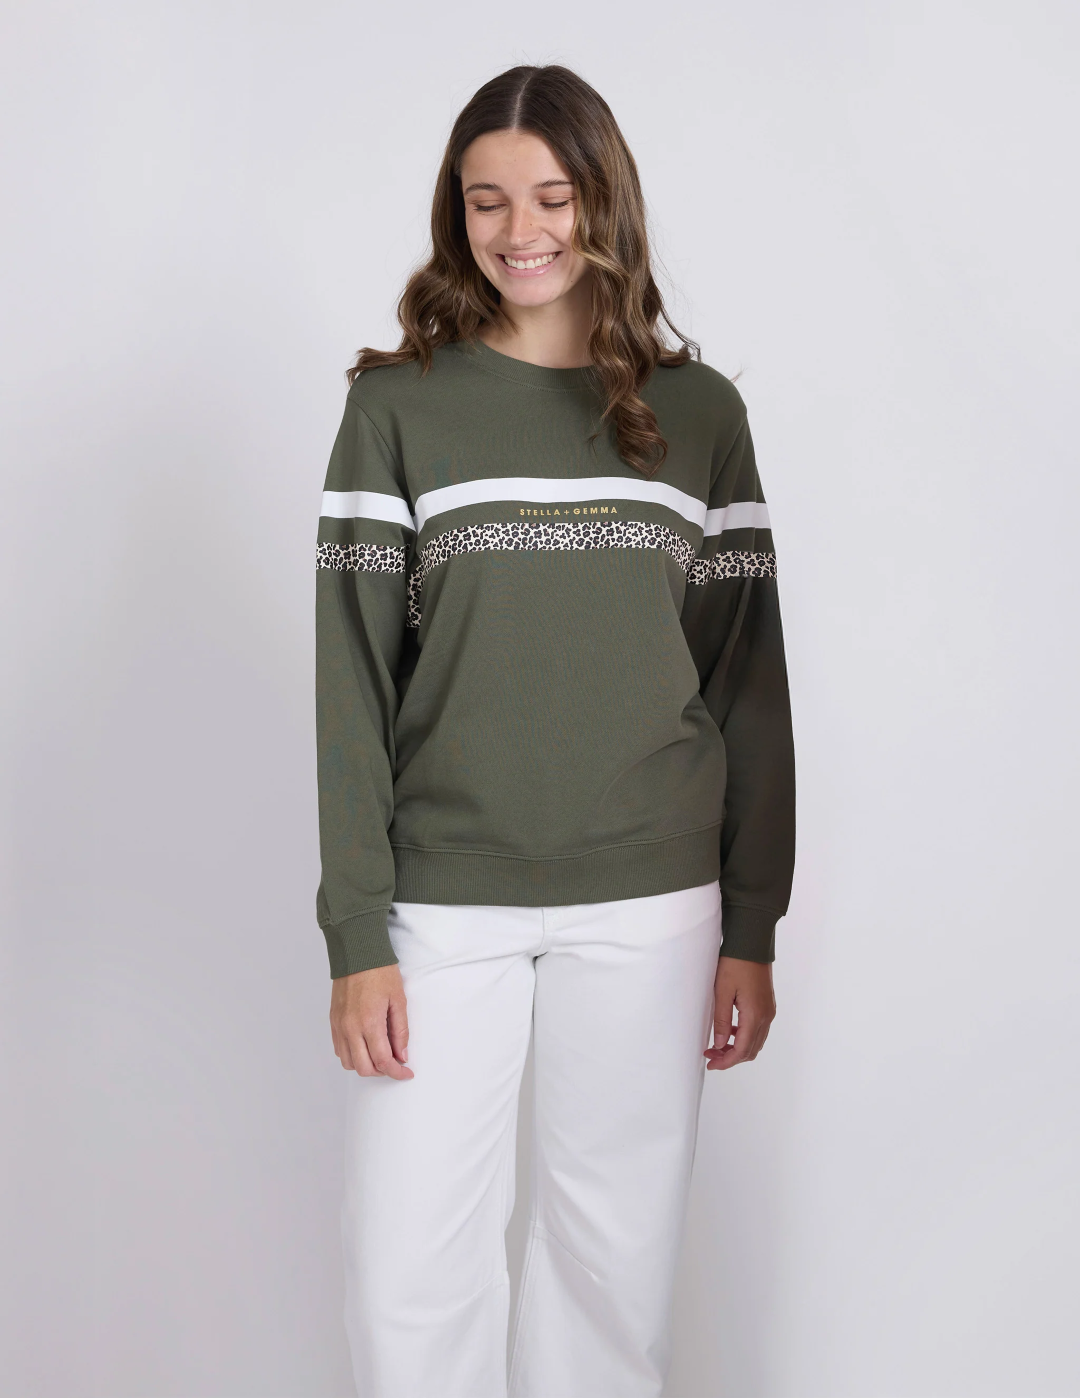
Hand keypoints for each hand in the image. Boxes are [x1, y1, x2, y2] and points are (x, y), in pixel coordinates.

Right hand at [330, 964, 412, 1078]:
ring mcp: (339, 1025)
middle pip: (364, 1068)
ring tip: (380, 1055)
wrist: (357, 953)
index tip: (406, 1073)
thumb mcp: (398, 999)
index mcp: (369, 1022)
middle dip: (382, 1072)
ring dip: (365, 1065)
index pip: (382, 1061)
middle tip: (394, 1064)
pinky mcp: (333, 1021)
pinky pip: (339, 1049)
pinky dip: (352, 1055)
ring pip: (349, 1062)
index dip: (396, 1072)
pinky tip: (364, 1046)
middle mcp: (350, 1028)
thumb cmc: (379, 972)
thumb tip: (402, 1054)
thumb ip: (400, 1030)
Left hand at [705, 955, 775, 1070]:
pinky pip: (758, 1030)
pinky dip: (744, 1037)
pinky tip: (729, 1031)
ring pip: (755, 1042)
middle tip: (710, 1056)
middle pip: (751, 1050)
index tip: (711, 1064)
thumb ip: (721, 1020)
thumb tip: (720, 1045)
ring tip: (717, 1046)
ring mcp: (769, 1011)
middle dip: (731, 1057)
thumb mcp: (722, 991)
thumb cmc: (735, 963)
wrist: (751, 943)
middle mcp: (766, 1016)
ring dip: (738, 1048)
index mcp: (755, 1015)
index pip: (742, 1050)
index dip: (726, 1061)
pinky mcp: (767, 1005)